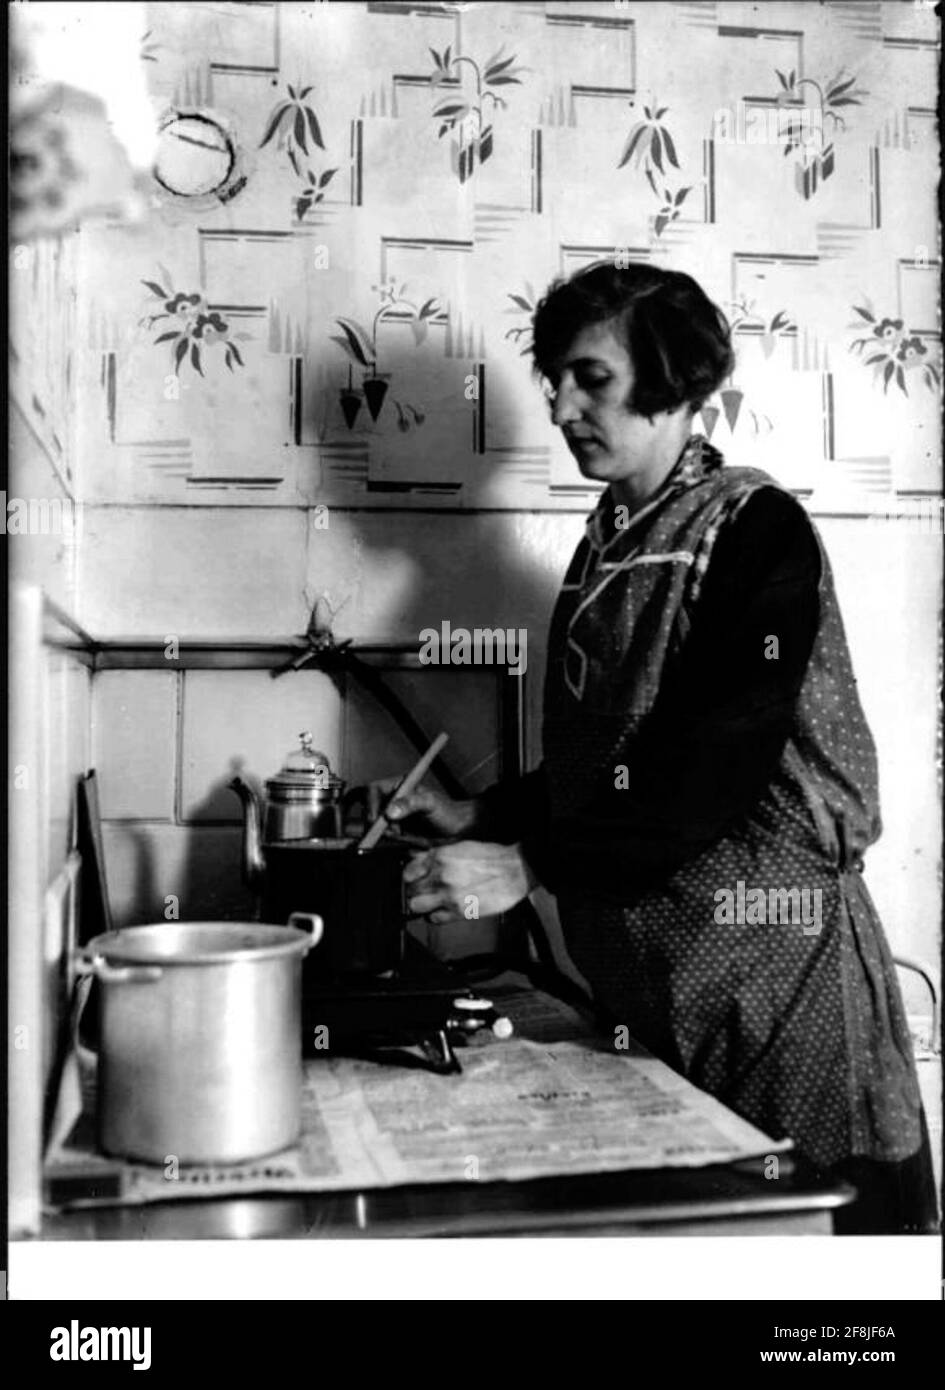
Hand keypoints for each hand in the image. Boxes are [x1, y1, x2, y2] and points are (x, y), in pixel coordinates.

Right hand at [378, 778, 480, 840]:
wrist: (456, 830)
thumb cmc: (446, 811)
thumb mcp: (430, 803)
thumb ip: (411, 804)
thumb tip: (389, 812)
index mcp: (398, 785)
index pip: (372, 789)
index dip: (370, 803)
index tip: (376, 819)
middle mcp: (391, 799)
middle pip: (368, 807)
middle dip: (374, 821)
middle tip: (388, 830)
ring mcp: (391, 817)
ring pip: (373, 825)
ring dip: (383, 832)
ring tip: (401, 834)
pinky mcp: (394, 832)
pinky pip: (382, 837)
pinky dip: (388, 840)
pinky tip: (402, 839)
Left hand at [403, 841, 537, 924]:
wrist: (515, 870)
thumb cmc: (491, 858)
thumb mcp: (460, 847)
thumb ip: (437, 855)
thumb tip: (419, 861)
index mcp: (440, 856)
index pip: (408, 871)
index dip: (410, 877)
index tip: (414, 879)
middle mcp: (440, 875)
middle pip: (410, 890)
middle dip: (415, 891)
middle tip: (425, 891)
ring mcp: (448, 895)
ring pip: (416, 906)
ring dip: (422, 905)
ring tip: (431, 902)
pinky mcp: (459, 911)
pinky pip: (434, 919)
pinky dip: (436, 916)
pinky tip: (444, 910)